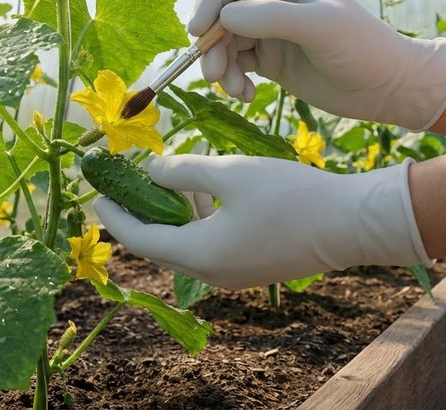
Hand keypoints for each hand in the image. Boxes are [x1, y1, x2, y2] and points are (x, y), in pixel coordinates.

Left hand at [94, 154, 430, 288]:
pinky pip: (207, 247)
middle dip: (135, 217)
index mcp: (199, 254)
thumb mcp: (228, 173)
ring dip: (166, 217)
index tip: (95, 193)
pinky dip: (193, 223)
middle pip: (158, 246)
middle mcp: (210, 273)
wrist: (351, 224)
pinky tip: (200, 194)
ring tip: (156, 183)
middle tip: (118, 188)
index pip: (138, 238)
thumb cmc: (289, 195)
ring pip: (184, 246)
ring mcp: (232, 274)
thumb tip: (148, 170)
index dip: (113, 215)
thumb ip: (181, 172)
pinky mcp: (251, 267)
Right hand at [189, 0, 445, 130]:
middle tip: (213, 74)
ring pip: (225, 44)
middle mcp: (273, 4)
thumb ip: (270, 18)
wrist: (387, 87)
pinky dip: (233, 81)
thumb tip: (223, 18)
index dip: (210, 3)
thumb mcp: (318, 27)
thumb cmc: (361, 47)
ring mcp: (270, 34)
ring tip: (234, 90)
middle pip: (222, 16)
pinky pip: (236, 67)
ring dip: (221, 67)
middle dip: (211, 44)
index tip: (197, 32)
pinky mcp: (271, 62)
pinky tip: (246, 96)